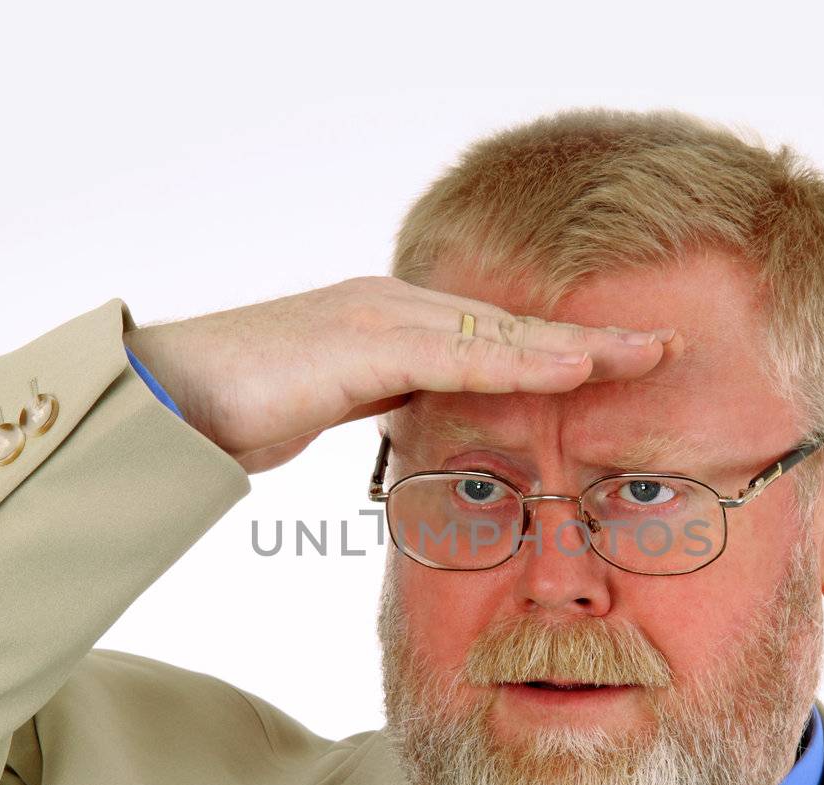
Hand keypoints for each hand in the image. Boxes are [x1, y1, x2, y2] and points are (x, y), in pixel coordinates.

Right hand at [122, 276, 678, 473]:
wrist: (157, 400)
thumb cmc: (229, 414)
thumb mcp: (329, 412)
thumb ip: (380, 410)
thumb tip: (422, 436)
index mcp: (387, 326)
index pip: (492, 341)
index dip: (561, 351)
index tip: (623, 363)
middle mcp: (391, 309)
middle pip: (511, 326)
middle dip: (592, 338)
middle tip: (666, 347)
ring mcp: (376, 317)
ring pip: (498, 333)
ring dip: (578, 344)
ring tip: (650, 353)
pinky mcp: (359, 340)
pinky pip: (458, 354)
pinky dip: (522, 360)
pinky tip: (576, 365)